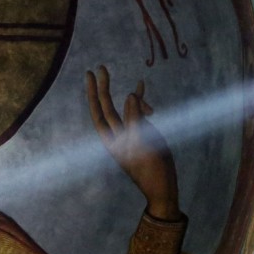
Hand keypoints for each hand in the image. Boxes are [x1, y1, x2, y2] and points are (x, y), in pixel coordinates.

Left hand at [86, 67, 179, 219]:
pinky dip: (140, 102)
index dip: (93, 93)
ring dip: (135, 99)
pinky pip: (138, 113)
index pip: (98, 111)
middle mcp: (117, 134)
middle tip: (101, 67)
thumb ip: (134, 118)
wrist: (163, 186)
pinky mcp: (142, 133)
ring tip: (144, 94)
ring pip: (127, 108)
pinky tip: (141, 87)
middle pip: (107, 107)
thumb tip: (130, 95)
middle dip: (104, 88)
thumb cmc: (150, 169)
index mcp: (111, 139)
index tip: (90, 75)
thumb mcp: (142, 142)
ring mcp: (130, 133)